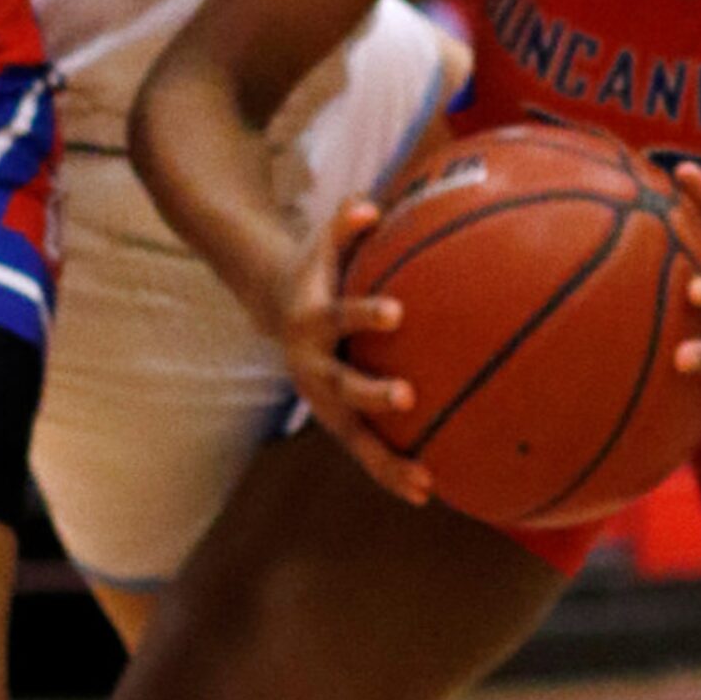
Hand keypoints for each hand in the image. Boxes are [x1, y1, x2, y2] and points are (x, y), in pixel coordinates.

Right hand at [275, 196, 431, 505]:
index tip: (398, 312)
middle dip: (372, 393)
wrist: (272, 305)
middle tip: (408, 397)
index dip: (365, 314)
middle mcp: (312, 365)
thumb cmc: (315, 266)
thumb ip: (345, 222)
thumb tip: (370, 207)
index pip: (339, 315)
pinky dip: (391, 472)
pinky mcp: (334, 420)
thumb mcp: (322, 240)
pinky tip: (428, 492)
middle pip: (343, 384)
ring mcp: (322, 400)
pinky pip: (364, 450)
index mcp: (312, 319)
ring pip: (354, 436)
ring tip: (425, 480)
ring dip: (386, 460)